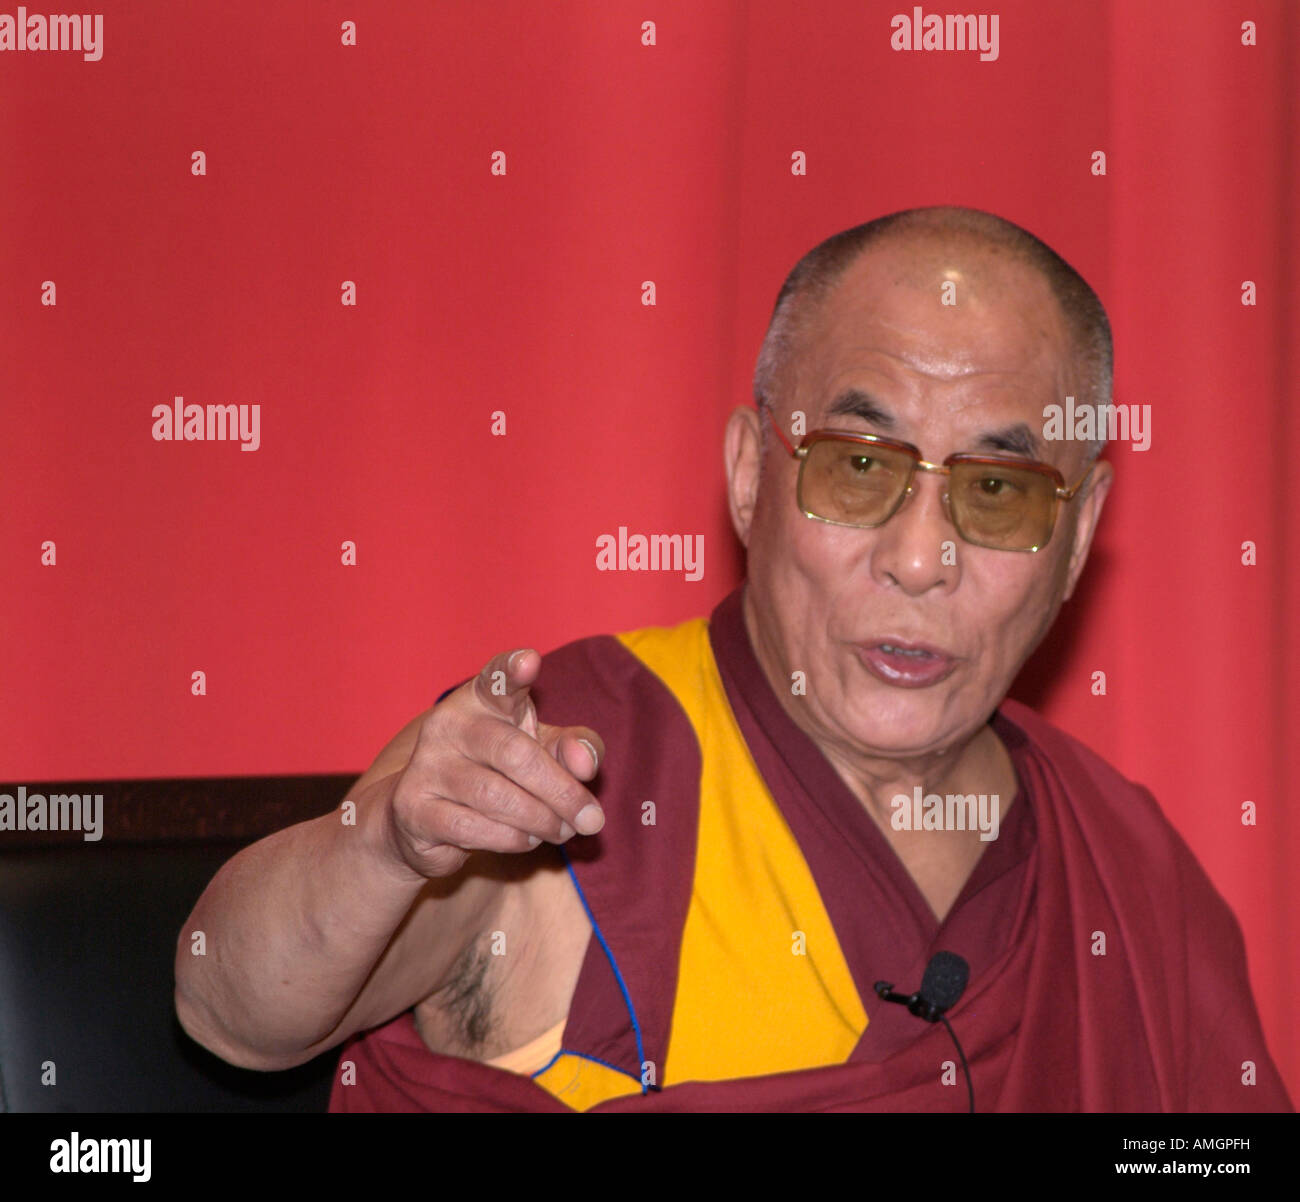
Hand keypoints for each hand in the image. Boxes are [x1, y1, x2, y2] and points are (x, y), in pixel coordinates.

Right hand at [384, 649, 605, 878]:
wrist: (425, 818)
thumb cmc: (497, 772)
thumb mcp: (542, 751)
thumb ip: (574, 748)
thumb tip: (586, 766)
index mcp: (483, 699)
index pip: (497, 679)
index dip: (511, 669)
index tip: (530, 660)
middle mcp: (449, 723)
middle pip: (515, 753)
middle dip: (561, 792)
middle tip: (591, 820)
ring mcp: (426, 764)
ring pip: (495, 796)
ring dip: (541, 820)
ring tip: (561, 830)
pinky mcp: (413, 806)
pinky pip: (473, 827)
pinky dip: (511, 839)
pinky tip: (525, 839)